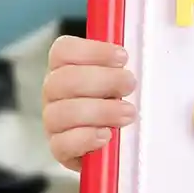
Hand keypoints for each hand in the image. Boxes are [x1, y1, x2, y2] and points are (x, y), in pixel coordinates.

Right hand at [42, 36, 136, 171]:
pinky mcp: (59, 149)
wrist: (117, 141)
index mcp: (65, 68)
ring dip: (101, 111)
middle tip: (131, 85)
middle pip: (64, 80)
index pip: (63, 51)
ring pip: (63, 112)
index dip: (92, 51)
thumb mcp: (123, 76)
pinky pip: (62, 144)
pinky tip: (107, 135)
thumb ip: (123, 62)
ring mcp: (53, 122)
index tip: (123, 57)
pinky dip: (86, 138)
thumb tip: (140, 42)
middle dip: (103, 81)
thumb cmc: (121, 99)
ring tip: (128, 113)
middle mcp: (54, 93)